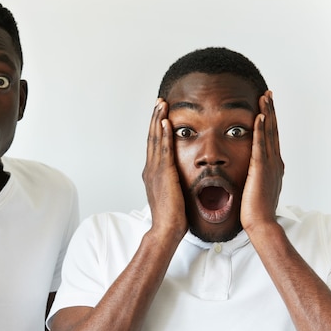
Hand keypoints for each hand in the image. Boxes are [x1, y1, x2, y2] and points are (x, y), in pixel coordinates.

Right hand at [142, 99, 187, 239]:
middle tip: (159, 101)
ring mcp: (155, 171)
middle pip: (152, 137)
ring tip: (162, 104)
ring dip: (158, 120)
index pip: (154, 145)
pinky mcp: (163, 174)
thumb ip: (173, 181)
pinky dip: (163, 135)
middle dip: (155, 118)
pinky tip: (166, 122)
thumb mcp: (172, 194)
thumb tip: (180, 176)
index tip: (160, 113)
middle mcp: (151, 169)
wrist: (166, 229)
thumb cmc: (172, 216)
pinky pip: (163, 150)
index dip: (156, 127)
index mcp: (153, 173)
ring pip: (155, 139)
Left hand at [240, 91, 283, 231]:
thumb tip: (252, 172)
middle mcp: (275, 162)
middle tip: (268, 94)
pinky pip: (260, 145)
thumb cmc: (256, 211)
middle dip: (271, 111)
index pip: (271, 138)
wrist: (261, 224)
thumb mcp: (257, 188)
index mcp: (273, 166)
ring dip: (267, 113)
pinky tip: (259, 117)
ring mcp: (269, 165)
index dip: (270, 121)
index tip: (267, 106)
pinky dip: (260, 130)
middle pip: (273, 131)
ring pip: (268, 134)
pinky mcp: (261, 169)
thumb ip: (256, 176)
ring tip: (264, 97)